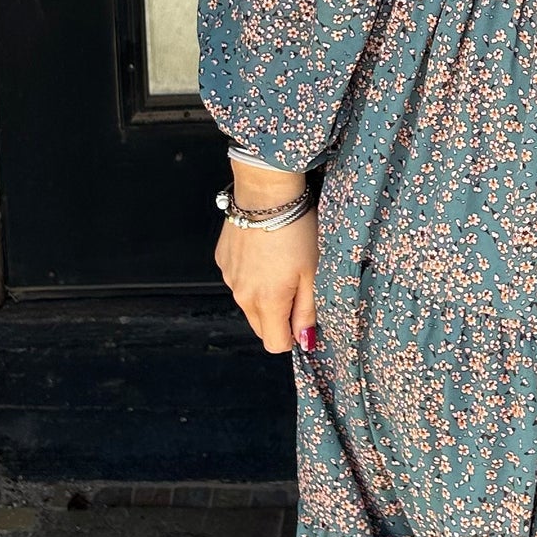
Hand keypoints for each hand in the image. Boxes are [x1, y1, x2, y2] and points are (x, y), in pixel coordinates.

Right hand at [214, 162, 318, 356]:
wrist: (265, 193)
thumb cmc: (295, 228)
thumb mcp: (313, 272)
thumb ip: (308, 311)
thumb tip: (305, 340)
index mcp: (267, 301)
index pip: (274, 344)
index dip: (292, 337)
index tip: (303, 319)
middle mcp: (243, 295)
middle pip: (261, 327)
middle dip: (279, 318)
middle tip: (296, 288)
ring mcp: (229, 278)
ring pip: (249, 303)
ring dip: (265, 295)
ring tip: (281, 265)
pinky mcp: (223, 261)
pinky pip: (239, 281)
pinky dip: (252, 275)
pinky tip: (265, 253)